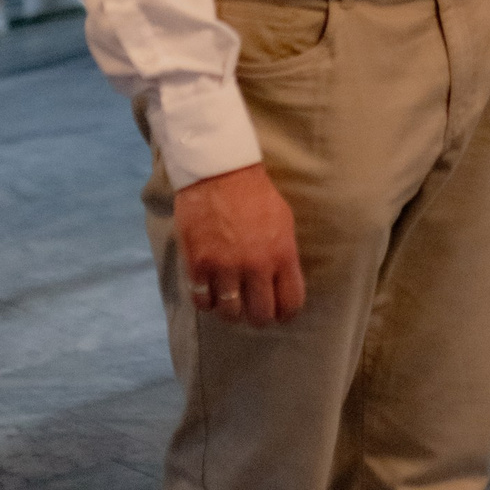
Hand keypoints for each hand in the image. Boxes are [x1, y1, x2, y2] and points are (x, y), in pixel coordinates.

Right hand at [174, 161, 303, 327]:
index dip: (285, 314)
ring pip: (230, 314)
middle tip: (252, 311)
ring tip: (230, 302)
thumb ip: (284, 255)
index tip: (279, 314)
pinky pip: (202, 301)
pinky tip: (210, 292)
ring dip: (231, 312)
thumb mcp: (283, 221)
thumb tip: (284, 284)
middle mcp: (255, 265)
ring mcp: (225, 266)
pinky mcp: (198, 264)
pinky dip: (206, 302)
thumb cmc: (255, 195)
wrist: (219, 172)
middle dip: (258, 318)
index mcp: (282, 254)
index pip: (291, 303)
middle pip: (261, 315)